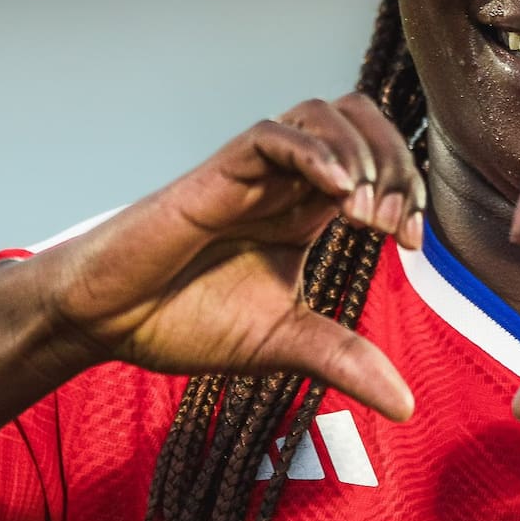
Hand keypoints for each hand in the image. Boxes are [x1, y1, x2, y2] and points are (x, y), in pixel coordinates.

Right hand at [34, 95, 423, 418]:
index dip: (409, 190)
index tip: (412, 243)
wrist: (107, 323)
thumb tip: (406, 407)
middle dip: (395, 161)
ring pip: (320, 113)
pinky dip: (312, 152)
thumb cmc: (185, 321)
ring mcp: (251, 174)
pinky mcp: (214, 176)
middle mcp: (285, 182)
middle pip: (360, 123)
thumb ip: (344, 361)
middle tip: (391, 224)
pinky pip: (270, 137)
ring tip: (362, 212)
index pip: (377, 164)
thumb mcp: (283, 344)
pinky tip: (336, 190)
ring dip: (359, 152)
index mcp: (307, 210)